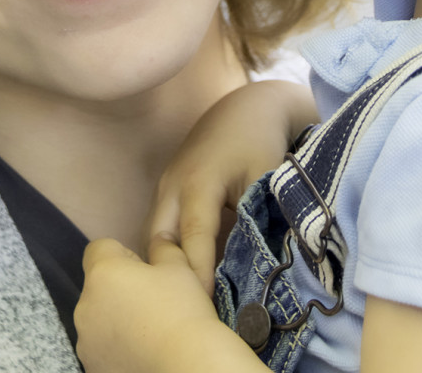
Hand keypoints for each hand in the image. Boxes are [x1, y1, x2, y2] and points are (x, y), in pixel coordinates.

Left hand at [76, 235, 263, 372]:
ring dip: (116, 319)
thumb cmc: (183, 311)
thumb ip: (163, 247)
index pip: (99, 248)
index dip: (122, 254)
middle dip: (119, 289)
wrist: (187, 365)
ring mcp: (85, 340)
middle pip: (98, 286)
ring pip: (98, 318)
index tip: (145, 271)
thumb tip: (159, 237)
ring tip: (150, 331)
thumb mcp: (179, 268)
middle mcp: (85, 305)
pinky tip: (143, 351)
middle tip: (153, 303)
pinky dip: (117, 347)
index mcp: (102, 273)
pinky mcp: (92, 366)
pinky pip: (102, 347)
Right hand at [146, 81, 319, 288]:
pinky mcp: (166, 193)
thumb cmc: (259, 142)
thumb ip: (263, 218)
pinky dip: (168, 254)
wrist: (244, 108)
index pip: (193, 236)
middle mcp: (172, 186)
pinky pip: (159, 230)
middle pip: (158, 241)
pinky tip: (184, 281)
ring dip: (165, 267)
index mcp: (198, 182)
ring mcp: (164, 188)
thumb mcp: (267, 179)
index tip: (204, 307)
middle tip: (188, 313)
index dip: (197, 273)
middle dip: (168, 276)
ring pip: (154, 237)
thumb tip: (267, 268)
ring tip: (186, 304)